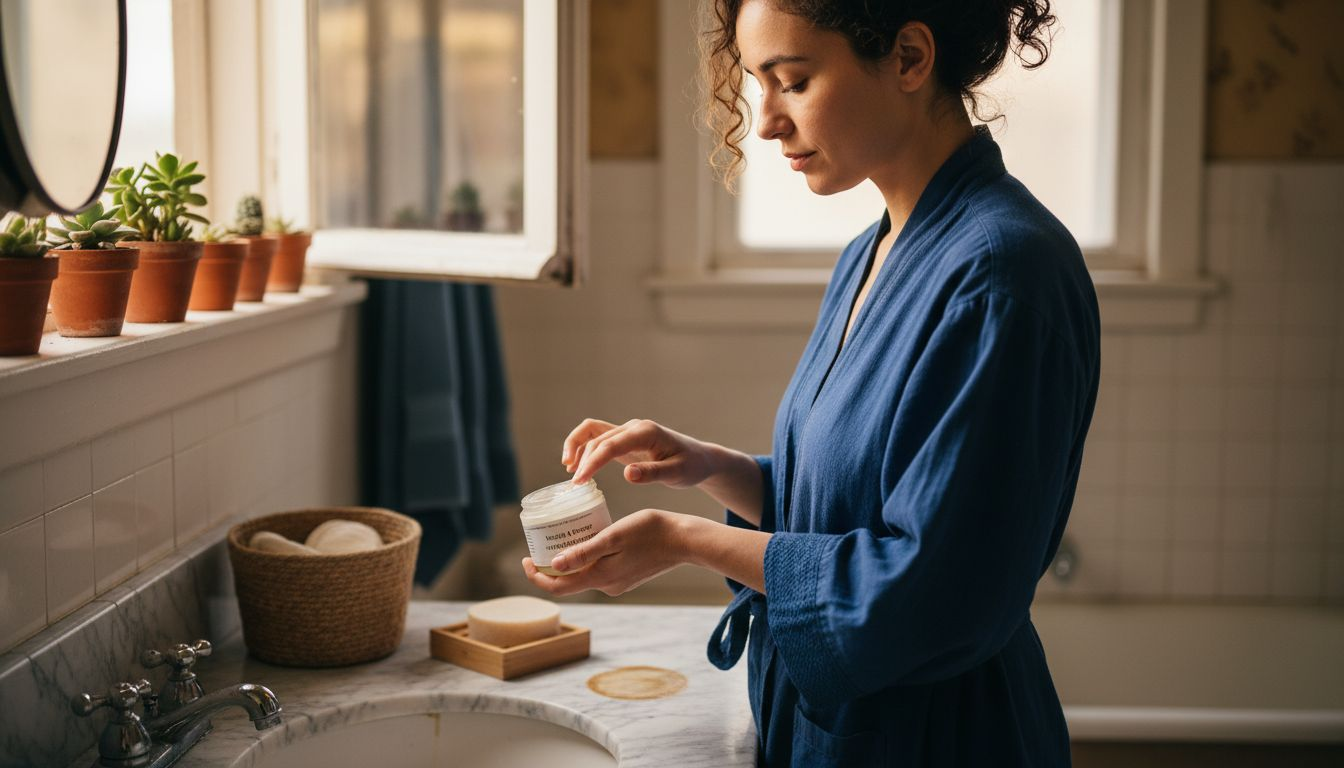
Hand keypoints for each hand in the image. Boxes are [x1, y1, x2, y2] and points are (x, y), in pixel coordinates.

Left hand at [522, 509, 688, 596]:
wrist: (685, 540)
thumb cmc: (651, 532)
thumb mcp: (613, 536)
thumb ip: (584, 552)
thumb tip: (553, 564)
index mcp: (600, 578)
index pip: (557, 587)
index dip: (536, 576)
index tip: (525, 558)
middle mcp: (607, 586)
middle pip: (568, 582)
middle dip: (549, 567)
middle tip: (539, 544)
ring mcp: (618, 583)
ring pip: (583, 575)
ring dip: (569, 561)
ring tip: (561, 537)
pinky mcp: (627, 576)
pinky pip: (598, 571)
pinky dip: (586, 559)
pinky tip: (588, 539)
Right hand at [562, 419, 714, 487]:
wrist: (700, 459)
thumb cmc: (691, 466)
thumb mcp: (677, 473)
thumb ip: (653, 473)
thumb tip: (629, 475)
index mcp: (646, 433)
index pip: (611, 445)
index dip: (592, 462)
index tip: (580, 481)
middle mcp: (634, 427)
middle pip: (598, 438)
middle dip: (582, 460)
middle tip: (575, 485)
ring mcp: (628, 431)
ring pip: (593, 432)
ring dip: (577, 447)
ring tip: (570, 471)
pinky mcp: (625, 439)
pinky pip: (598, 438)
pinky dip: (584, 448)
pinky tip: (578, 466)